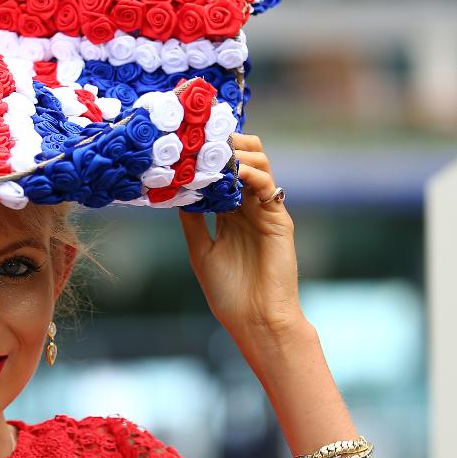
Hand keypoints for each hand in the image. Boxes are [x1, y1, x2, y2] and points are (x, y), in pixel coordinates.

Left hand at [178, 133, 305, 343]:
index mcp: (229, 214)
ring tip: (217, 151)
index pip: (222, 173)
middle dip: (228, 143)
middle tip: (205, 137)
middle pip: (244, 160)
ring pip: (260, 164)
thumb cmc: (228, 292)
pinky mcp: (279, 219)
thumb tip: (177, 192)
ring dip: (239, 153)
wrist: (255, 320)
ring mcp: (265, 211)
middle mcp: (248, 207)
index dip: (210, 156)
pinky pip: (268, 186)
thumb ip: (193, 220)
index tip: (188, 142)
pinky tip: (232, 172)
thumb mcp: (201, 251)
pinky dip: (251, 173)